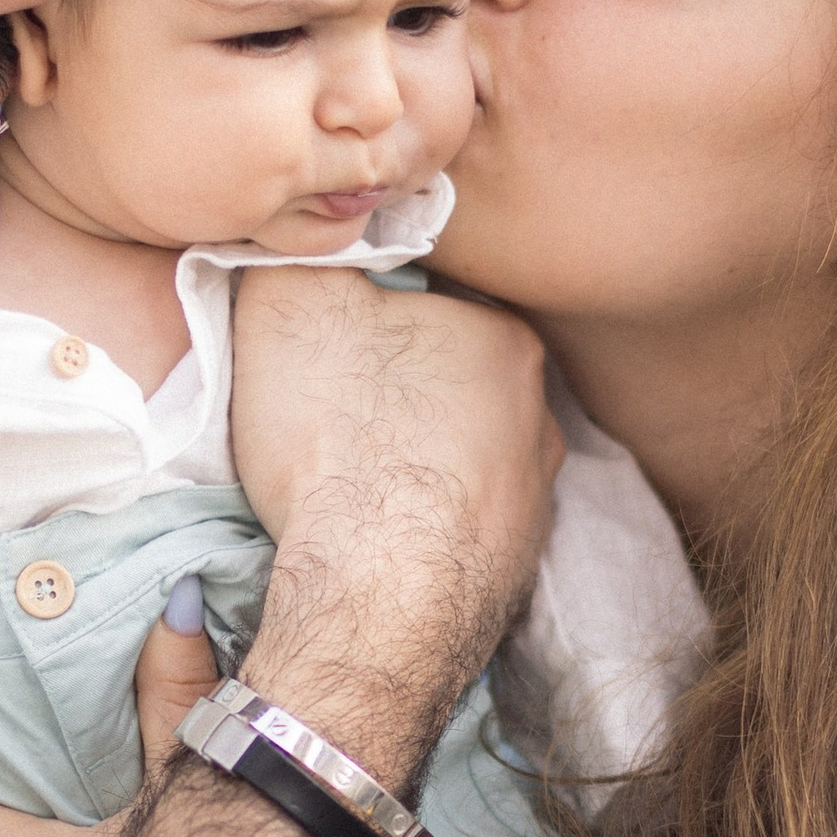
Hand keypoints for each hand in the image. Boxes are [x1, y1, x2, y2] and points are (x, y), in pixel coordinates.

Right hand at [230, 271, 557, 778]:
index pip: (437, 306)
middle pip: (453, 387)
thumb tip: (306, 237)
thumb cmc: (339, 439)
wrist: (377, 599)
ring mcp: (535, 506)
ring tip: (348, 491)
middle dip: (399, 397)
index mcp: (505, 341)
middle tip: (330, 420)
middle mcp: (542, 420)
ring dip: (414, 471)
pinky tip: (375, 545)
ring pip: (462, 465)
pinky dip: (421, 535)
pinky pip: (458, 536)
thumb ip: (305, 255)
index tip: (326, 350)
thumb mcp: (295, 305)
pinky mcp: (514, 578)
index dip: (372, 321)